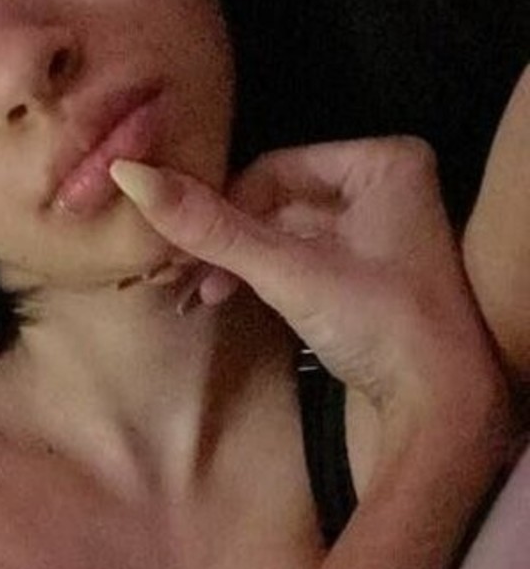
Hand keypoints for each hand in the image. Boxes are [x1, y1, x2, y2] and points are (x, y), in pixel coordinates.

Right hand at [111, 137, 512, 449]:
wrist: (438, 406)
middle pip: (276, 200)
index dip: (224, 208)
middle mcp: (385, 184)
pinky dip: (261, 277)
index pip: (274, 168)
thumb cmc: (381, 326)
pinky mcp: (366, 269)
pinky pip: (298, 256)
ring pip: (282, 231)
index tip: (182, 247)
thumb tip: (129, 175)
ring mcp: (378, 228)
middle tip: (179, 275)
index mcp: (382, 162)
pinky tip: (225, 298)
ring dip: (237, 262)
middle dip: (227, 241)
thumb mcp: (289, 272)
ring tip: (199, 296)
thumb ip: (212, 228)